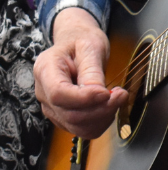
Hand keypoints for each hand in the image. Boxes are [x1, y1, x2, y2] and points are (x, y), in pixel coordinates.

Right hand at [33, 8, 126, 137]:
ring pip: (76, 126)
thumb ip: (92, 71)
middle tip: (121, 95)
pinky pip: (81, 129)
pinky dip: (100, 122)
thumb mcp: (91, 47)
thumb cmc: (82, 41)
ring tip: (118, 98)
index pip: (58, 93)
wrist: (76, 42)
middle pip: (69, 114)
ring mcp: (52, 107)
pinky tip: (110, 107)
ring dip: (102, 118)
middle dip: (100, 109)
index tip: (107, 93)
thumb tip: (99, 94)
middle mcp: (43, 92)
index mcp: (46, 69)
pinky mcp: (63, 115)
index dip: (84, 98)